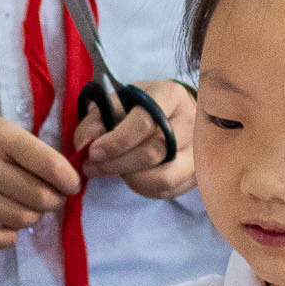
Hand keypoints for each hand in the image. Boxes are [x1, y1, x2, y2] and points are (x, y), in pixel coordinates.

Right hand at [0, 99, 79, 249]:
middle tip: (49, 195)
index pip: (47, 164)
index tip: (71, 184)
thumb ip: (24, 147)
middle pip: (39, 197)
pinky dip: (9, 237)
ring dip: (33, 216)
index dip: (68, 178)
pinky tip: (9, 226)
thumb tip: (59, 178)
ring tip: (27, 205)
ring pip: (22, 219)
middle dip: (53, 199)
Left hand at [75, 79, 197, 200]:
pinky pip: (169, 190)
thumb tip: (84, 144)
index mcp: (170, 95)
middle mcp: (192, 122)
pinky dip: (144, 188)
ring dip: (132, 180)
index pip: (145, 122)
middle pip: (154, 151)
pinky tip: (131, 177)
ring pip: (165, 177)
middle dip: (117, 164)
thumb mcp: (117, 102)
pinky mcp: (198, 173)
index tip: (93, 152)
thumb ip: (96, 120)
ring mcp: (200, 150)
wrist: (175, 113)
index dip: (116, 141)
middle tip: (92, 167)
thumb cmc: (141, 107)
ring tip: (114, 172)